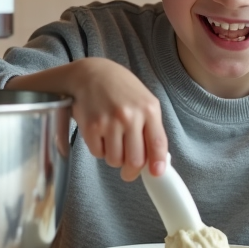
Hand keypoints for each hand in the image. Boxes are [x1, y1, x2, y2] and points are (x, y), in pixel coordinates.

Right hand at [9, 58, 168, 180]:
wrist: (92, 74)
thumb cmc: (122, 90)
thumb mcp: (145, 102)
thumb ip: (153, 128)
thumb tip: (157, 161)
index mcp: (149, 110)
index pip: (157, 144)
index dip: (157, 164)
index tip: (156, 173)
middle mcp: (130, 116)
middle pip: (135, 160)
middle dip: (131, 171)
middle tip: (129, 171)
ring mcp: (109, 122)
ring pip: (115, 160)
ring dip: (114, 158)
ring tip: (113, 143)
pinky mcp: (91, 127)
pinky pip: (98, 153)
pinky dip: (99, 150)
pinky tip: (100, 135)